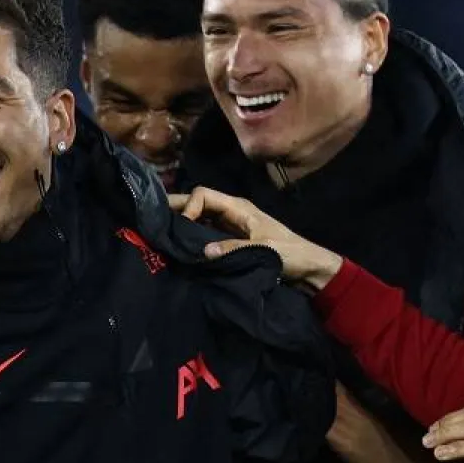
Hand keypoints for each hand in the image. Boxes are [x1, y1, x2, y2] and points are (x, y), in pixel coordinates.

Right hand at [168, 186, 342, 291]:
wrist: (310, 268)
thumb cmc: (291, 253)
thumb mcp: (263, 250)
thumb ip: (233, 249)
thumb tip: (202, 251)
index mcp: (238, 207)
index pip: (203, 194)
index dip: (188, 206)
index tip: (182, 228)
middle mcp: (230, 212)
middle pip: (197, 203)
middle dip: (176, 210)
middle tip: (153, 222)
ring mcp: (229, 226)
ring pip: (198, 219)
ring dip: (182, 225)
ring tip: (162, 237)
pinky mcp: (230, 241)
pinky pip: (205, 234)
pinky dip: (191, 238)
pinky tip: (180, 249)